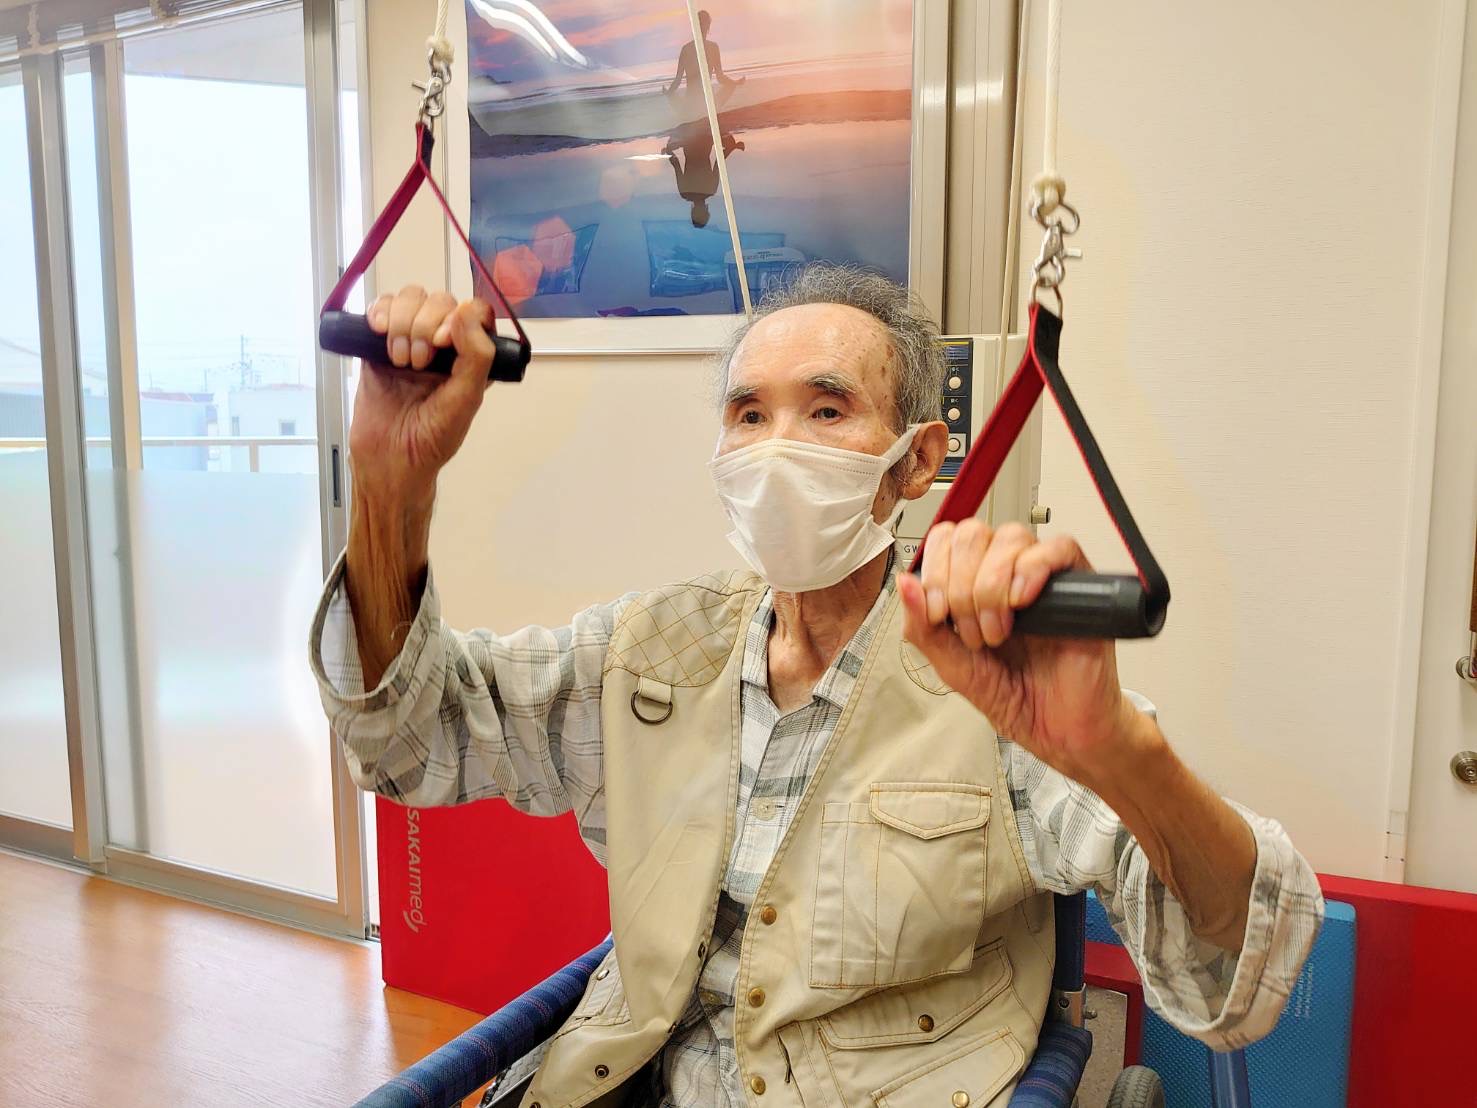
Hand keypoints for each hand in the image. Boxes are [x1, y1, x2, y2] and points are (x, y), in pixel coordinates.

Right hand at [347, 286, 495, 502]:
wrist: (388, 459)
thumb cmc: (431, 440)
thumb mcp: (466, 401)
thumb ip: (476, 357)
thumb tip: (467, 313)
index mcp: (470, 357)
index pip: (473, 311)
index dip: (458, 316)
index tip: (443, 342)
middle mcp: (442, 346)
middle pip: (438, 300)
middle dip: (424, 325)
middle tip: (417, 363)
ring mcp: (410, 342)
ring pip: (409, 299)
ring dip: (402, 322)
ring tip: (400, 359)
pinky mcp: (378, 346)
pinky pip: (380, 310)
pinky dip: (378, 313)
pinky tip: (378, 333)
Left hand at [897, 520, 1147, 786]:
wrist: (1055, 730)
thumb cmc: (1011, 696)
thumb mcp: (952, 665)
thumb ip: (922, 627)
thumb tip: (904, 582)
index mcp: (971, 584)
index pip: (946, 539)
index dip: (936, 570)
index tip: (939, 615)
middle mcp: (1005, 573)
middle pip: (974, 533)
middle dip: (961, 585)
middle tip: (972, 632)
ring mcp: (1041, 576)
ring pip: (1011, 537)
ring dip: (993, 587)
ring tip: (999, 632)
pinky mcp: (1078, 585)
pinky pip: (1057, 548)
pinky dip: (1031, 570)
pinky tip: (1022, 603)